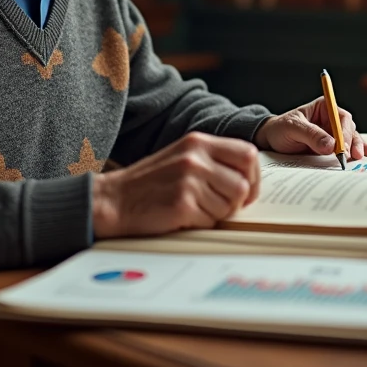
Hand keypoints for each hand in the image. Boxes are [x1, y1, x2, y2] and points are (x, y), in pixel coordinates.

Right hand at [91, 131, 259, 238]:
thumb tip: (249, 179)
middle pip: (243, 184)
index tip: (246, 191)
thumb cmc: (149, 183)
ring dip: (217, 214)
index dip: (253, 177)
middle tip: (218, 206)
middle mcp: (195, 158)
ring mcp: (189, 180)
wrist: (113, 200)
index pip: (248, 154)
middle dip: (236, 201)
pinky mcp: (182, 204)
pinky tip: (182, 217)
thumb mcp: (182, 157)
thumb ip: (213, 160)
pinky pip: (211, 221)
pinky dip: (201, 224)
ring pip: (230, 205)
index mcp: (198, 142)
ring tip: (194, 209)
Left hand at [253, 98, 366, 159]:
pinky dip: (354, 153)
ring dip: (356, 148)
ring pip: (350, 140)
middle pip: (349, 129)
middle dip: (353, 142)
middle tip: (353, 155)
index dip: (345, 131)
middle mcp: (331, 120)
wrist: (270, 142)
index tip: (343, 146)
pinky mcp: (330, 148)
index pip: (340, 117)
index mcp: (324, 107)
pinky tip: (365, 155)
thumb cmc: (280, 129)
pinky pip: (345, 150)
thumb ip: (311, 135)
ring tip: (360, 157)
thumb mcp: (292, 128)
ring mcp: (332, 134)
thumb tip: (330, 145)